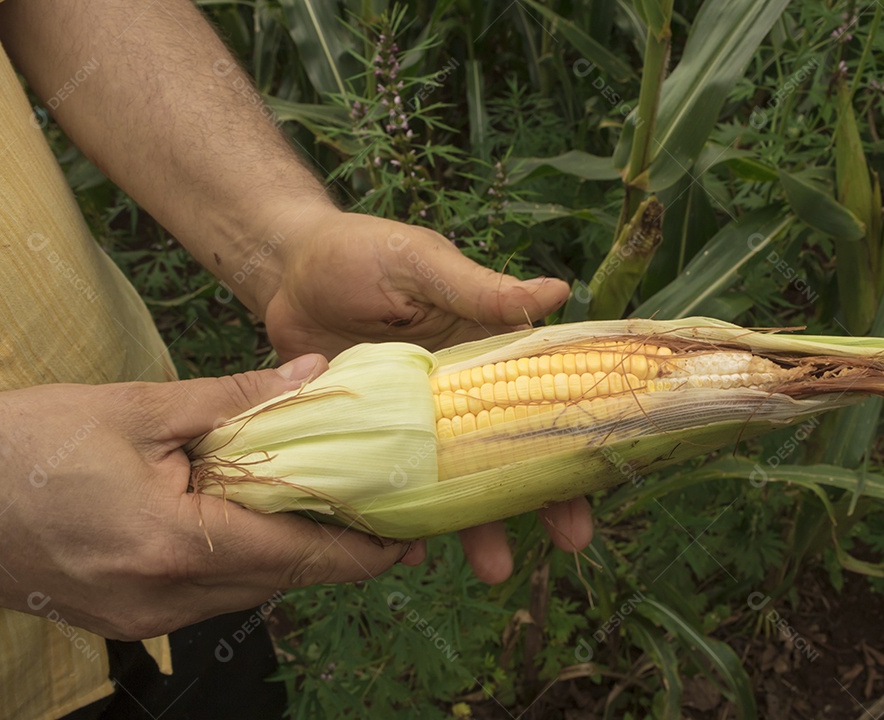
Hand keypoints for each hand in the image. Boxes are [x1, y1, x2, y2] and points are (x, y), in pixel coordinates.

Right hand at [0, 354, 422, 640]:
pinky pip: (211, 595)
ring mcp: (143, 619)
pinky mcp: (127, 620)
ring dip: (291, 556)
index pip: (298, 558)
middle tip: (379, 514)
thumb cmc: (30, 444)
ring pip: (249, 592)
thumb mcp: (140, 407)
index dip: (361, 551)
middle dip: (335, 551)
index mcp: (174, 545)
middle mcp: (165, 598)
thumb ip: (238, 398)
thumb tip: (314, 373)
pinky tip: (255, 524)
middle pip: (281, 580)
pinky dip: (245, 562)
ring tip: (330, 513)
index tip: (409, 537)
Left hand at [261, 206, 592, 583]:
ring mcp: (412, 426)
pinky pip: (388, 491)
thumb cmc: (363, 253)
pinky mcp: (366, 442)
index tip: (598, 481)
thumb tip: (558, 291)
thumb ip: (479, 291)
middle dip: (539, 501)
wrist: (286, 272)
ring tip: (493, 569)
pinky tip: (409, 551)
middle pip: (506, 457)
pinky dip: (400, 523)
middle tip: (570, 543)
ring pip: (452, 486)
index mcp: (484, 354)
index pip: (541, 401)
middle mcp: (456, 398)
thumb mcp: (421, 265)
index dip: (572, 441)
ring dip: (476, 528)